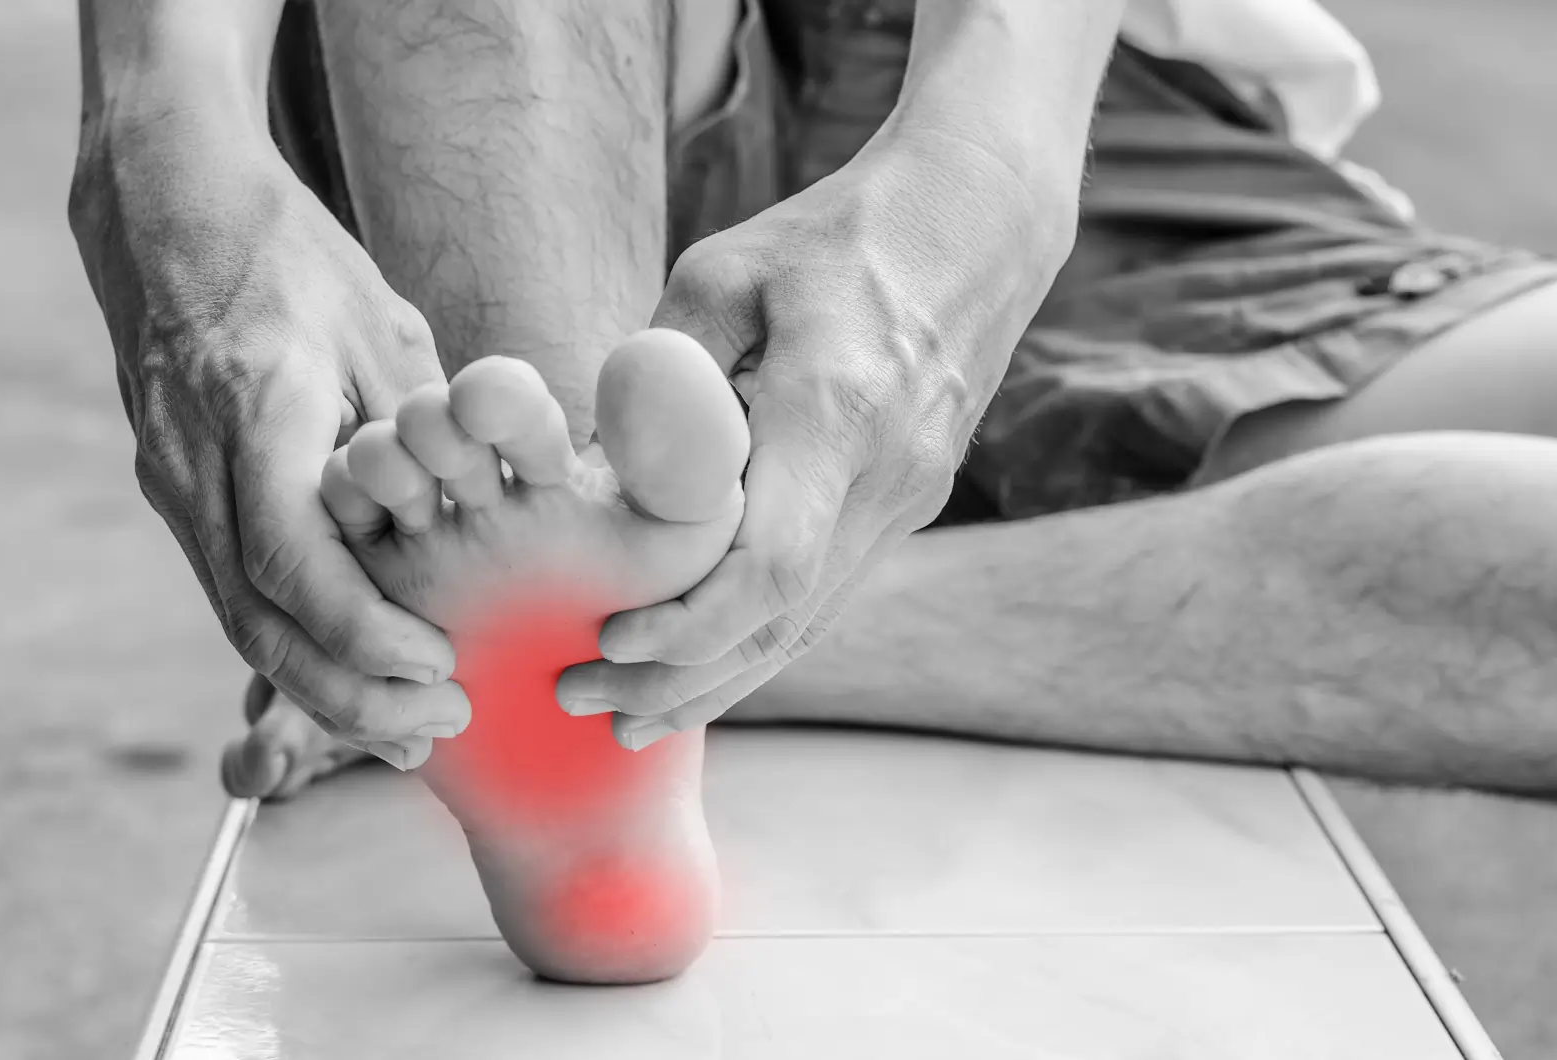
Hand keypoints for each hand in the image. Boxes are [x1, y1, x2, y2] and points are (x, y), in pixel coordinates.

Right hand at [70, 111, 469, 766]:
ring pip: (239, 623)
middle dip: (349, 694)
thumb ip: (418, 433)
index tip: (439, 665)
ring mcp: (173, 484)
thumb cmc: (297, 264)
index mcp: (258, 411)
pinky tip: (353, 679)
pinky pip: (233, 594)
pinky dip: (294, 649)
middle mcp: (198, 462)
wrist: (172, 217)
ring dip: (322, 691)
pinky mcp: (176, 496)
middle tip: (438, 731)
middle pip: (258, 620)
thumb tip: (485, 517)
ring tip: (407, 734)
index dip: (365, 629)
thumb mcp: (384, 331)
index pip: (292, 558)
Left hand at [556, 126, 1078, 747]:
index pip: (770, 563)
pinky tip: (705, 668)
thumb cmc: (836, 236)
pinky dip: (762, 640)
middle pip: (782, 620)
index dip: (687, 622)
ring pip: (809, 624)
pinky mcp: (910, 504)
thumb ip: (658, 371)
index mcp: (834, 410)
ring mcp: (908, 498)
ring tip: (631, 715)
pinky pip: (831, 594)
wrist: (976, 225)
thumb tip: (581, 461)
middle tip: (580, 699)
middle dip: (679, 677)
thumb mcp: (726, 274)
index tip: (607, 636)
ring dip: (718, 679)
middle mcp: (884, 474)